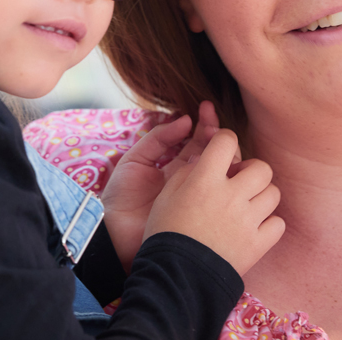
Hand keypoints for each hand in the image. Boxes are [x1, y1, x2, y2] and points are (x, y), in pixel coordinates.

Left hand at [101, 103, 233, 271]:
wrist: (114, 233)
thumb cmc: (121, 197)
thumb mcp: (135, 160)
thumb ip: (158, 138)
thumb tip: (185, 119)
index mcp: (176, 169)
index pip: (198, 142)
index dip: (205, 124)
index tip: (207, 108)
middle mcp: (192, 181)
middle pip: (214, 155)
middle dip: (218, 135)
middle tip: (214, 122)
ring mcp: (200, 198)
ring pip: (221, 172)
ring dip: (225, 153)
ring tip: (220, 139)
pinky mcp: (203, 214)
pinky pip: (219, 194)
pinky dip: (226, 178)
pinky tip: (227, 164)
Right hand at [145, 129, 283, 276]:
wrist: (176, 277)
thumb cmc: (166, 234)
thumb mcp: (166, 196)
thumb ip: (187, 172)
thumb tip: (204, 157)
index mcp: (205, 180)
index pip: (227, 141)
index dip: (225, 141)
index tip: (222, 151)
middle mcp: (231, 196)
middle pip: (261, 167)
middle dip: (251, 171)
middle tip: (239, 183)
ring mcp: (247, 221)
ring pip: (273, 193)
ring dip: (261, 196)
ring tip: (246, 207)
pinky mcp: (258, 244)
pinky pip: (278, 224)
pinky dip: (269, 224)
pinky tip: (252, 228)